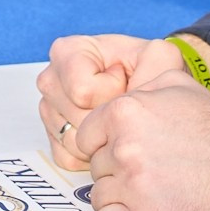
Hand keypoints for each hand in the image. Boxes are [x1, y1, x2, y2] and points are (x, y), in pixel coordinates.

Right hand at [39, 35, 197, 167]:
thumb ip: (156, 62)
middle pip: (77, 119)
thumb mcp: (160, 57)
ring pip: (73, 142)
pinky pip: (69, 157)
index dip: (112, 92)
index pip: (82, 91)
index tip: (125, 81)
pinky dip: (94, 154)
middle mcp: (51, 79)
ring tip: (119, 120)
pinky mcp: (53, 137)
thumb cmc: (147, 72)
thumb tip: (141, 86)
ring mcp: (49, 109)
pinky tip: (108, 135)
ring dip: (103, 139)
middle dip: (109, 119)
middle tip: (124, 106)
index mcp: (67, 52)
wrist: (146, 93)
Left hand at [77, 78, 209, 210]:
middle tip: (154, 171)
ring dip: (120, 197)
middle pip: (96, 166)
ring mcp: (133, 187)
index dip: (105, 144)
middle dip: (118, 169)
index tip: (127, 151)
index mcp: (125, 112)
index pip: (85, 135)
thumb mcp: (179, 85)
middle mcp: (124, 148)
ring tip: (156, 191)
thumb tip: (113, 92)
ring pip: (100, 195)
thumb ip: (139, 87)